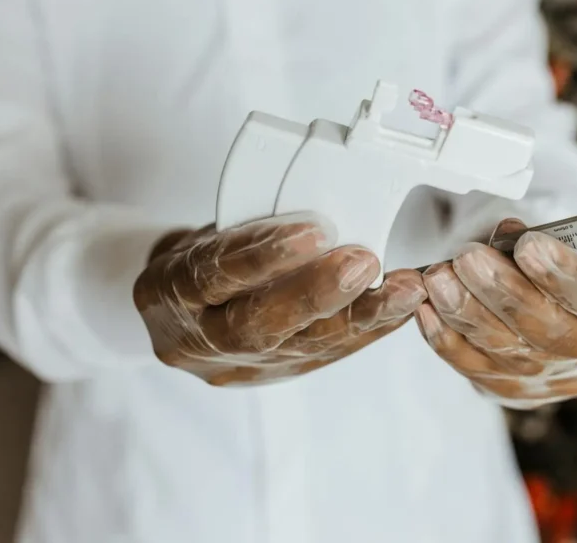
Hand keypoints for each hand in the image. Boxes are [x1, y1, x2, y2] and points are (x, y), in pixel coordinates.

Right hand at [133, 213, 425, 386]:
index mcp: (171, 291)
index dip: (264, 254)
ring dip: (361, 315)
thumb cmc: (198, 259)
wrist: (176, 313)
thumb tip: (319, 203)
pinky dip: (370, 328)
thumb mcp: (203, 233)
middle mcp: (201, 338)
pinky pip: (328, 355)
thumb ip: (249, 227)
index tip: (313, 230)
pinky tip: (402, 307)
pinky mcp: (279, 373)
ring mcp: (240, 365)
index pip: (214, 273)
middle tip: (364, 262)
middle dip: (317, 293)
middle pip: (259, 325)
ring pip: (303, 347)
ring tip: (405, 289)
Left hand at [416, 219, 576, 408]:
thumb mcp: (570, 247)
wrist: (561, 321)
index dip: (558, 272)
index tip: (528, 245)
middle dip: (500, 289)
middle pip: (542, 327)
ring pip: (502, 348)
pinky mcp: (507, 390)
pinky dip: (444, 336)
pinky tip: (426, 307)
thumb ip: (543, 241)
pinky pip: (470, 366)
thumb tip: (505, 234)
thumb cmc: (563, 272)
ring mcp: (547, 379)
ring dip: (465, 309)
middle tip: (468, 257)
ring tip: (438, 277)